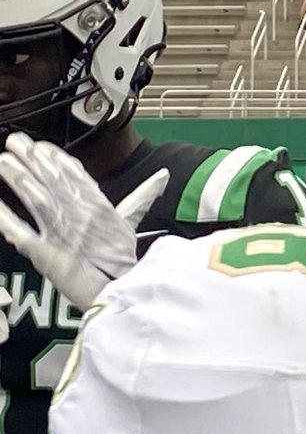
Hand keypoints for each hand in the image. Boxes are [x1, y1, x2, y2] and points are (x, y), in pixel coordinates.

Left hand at [0, 134, 167, 308]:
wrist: (118, 291)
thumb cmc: (124, 264)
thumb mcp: (132, 226)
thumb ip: (141, 198)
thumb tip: (162, 175)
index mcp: (100, 207)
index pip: (76, 176)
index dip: (58, 159)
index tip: (43, 146)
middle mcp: (80, 216)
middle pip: (53, 181)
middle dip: (33, 160)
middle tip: (15, 141)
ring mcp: (62, 233)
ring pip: (37, 199)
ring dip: (19, 179)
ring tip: (4, 161)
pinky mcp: (45, 253)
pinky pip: (21, 232)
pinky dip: (6, 218)